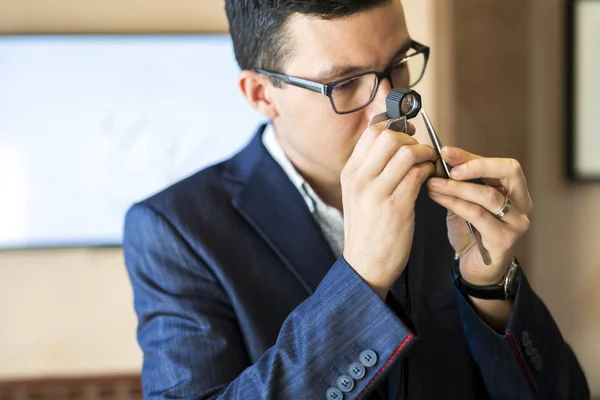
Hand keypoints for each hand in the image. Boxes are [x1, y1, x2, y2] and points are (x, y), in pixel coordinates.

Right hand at [342, 121, 436, 298]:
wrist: (365, 265)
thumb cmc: (367, 229)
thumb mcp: (358, 195)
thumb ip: (370, 170)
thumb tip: (392, 144)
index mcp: (350, 173)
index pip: (371, 132)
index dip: (395, 127)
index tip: (409, 135)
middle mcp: (360, 179)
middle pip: (389, 136)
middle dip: (412, 139)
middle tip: (421, 151)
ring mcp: (377, 193)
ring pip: (406, 152)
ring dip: (425, 154)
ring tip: (429, 164)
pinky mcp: (396, 207)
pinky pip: (418, 175)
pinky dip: (429, 171)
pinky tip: (431, 178)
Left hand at [426, 146, 532, 329]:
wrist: (476, 269)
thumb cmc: (471, 233)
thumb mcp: (464, 203)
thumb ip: (458, 184)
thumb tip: (438, 160)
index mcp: (515, 191)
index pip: (500, 165)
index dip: (472, 157)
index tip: (446, 151)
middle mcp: (522, 205)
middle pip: (509, 171)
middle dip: (476, 165)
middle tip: (448, 166)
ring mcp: (517, 223)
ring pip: (489, 196)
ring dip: (457, 187)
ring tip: (433, 183)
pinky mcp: (505, 240)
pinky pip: (478, 215)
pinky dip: (455, 204)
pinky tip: (438, 198)